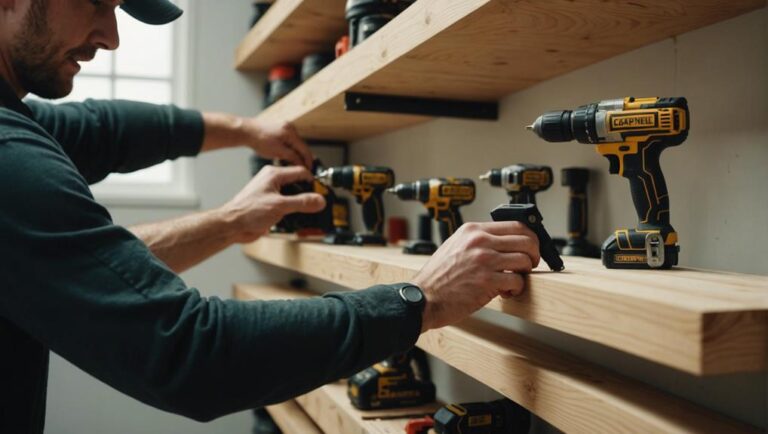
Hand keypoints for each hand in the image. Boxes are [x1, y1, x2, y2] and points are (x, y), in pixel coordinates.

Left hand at [222, 166, 325, 242]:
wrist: (233, 225)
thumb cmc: (247, 211)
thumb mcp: (280, 206)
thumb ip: (302, 202)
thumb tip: (319, 200)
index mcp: (274, 174)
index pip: (300, 171)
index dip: (313, 181)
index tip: (321, 192)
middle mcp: (272, 181)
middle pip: (297, 182)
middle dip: (308, 193)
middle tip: (318, 202)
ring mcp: (270, 193)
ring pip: (292, 194)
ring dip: (301, 203)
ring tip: (310, 211)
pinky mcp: (269, 204)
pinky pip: (287, 203)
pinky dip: (294, 210)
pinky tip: (297, 218)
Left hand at [241, 118, 313, 168]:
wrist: (247, 131)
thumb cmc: (258, 139)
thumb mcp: (277, 152)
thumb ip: (292, 158)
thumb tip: (301, 164)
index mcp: (290, 132)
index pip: (305, 149)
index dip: (308, 161)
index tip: (309, 170)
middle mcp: (290, 127)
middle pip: (302, 146)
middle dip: (302, 158)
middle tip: (302, 169)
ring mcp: (286, 127)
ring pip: (296, 144)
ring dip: (296, 154)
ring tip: (294, 164)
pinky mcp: (281, 129)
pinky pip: (290, 141)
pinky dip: (290, 149)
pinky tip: (287, 156)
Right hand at [411, 222, 540, 331]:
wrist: (423, 298)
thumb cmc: (437, 277)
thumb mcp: (455, 247)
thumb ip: (478, 241)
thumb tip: (504, 244)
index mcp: (472, 230)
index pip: (514, 225)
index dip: (528, 237)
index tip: (529, 248)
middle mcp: (479, 241)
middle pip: (525, 240)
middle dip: (533, 254)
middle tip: (529, 265)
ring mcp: (484, 260)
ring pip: (525, 260)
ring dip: (524, 273)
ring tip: (513, 281)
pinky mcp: (488, 281)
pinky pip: (517, 281)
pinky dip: (516, 289)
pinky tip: (505, 292)